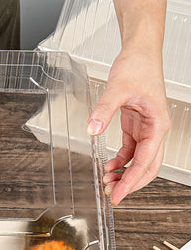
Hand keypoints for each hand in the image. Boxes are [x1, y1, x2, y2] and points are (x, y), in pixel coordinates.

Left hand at [87, 46, 170, 205]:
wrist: (140, 53)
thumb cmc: (137, 67)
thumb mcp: (116, 89)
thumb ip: (103, 111)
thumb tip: (92, 129)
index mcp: (157, 125)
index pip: (145, 161)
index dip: (132, 181)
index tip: (119, 194)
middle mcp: (154, 130)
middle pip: (147, 166)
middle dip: (130, 183)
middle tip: (111, 195)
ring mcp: (146, 129)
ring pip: (139, 161)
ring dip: (124, 173)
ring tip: (106, 183)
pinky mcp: (136, 127)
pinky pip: (130, 151)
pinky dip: (120, 161)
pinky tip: (108, 167)